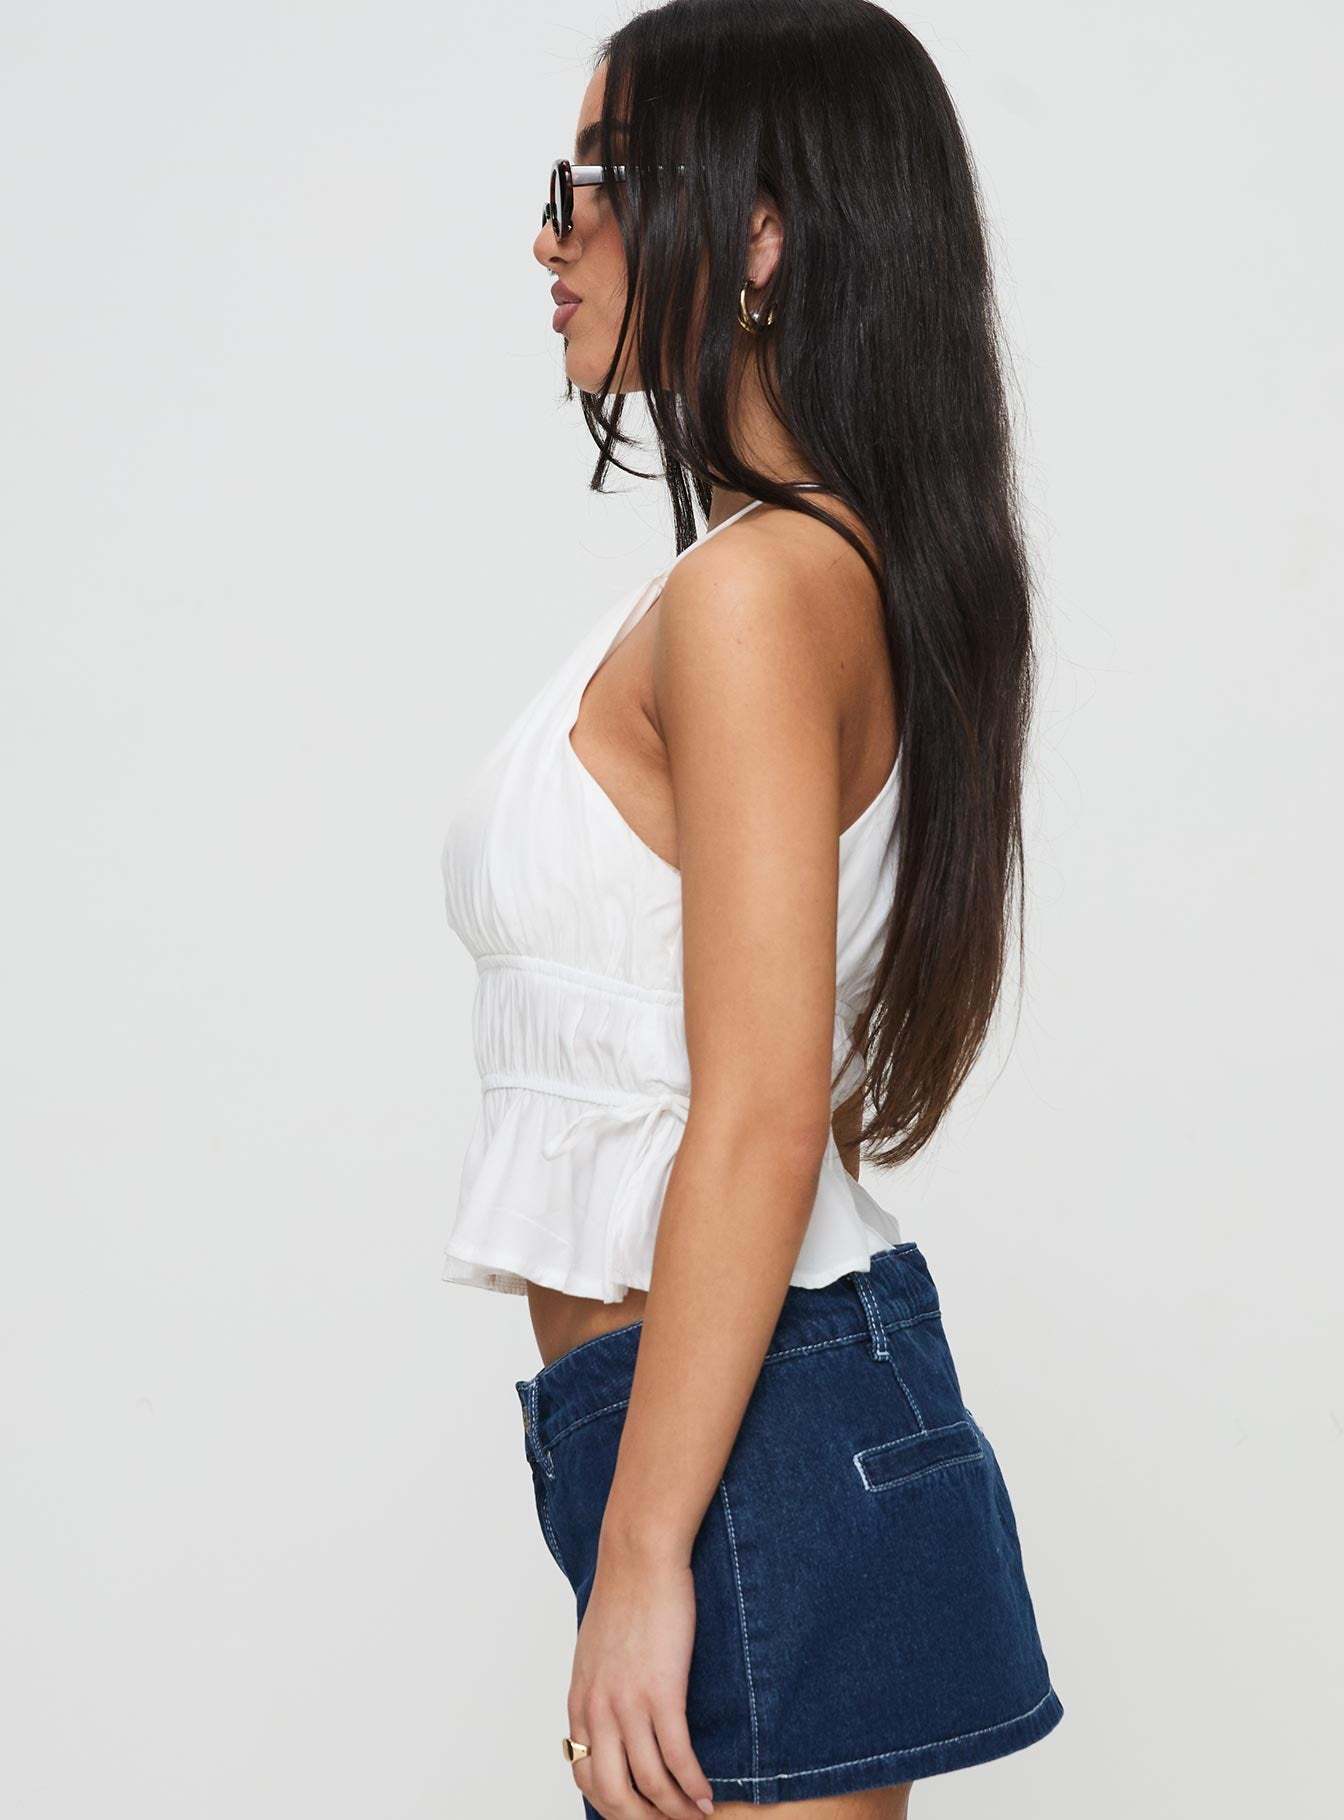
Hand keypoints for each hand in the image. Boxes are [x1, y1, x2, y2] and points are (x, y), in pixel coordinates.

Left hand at [565, 1534, 715, 1818]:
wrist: (639, 1555)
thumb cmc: (624, 1595)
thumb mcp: (595, 1652)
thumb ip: (599, 1689)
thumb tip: (611, 1718)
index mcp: (581, 1703)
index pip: (586, 1778)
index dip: (615, 1806)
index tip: (641, 1812)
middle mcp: (598, 1711)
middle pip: (614, 1794)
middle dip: (644, 1819)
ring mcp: (628, 1703)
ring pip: (649, 1784)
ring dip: (676, 1810)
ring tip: (698, 1817)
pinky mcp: (662, 1691)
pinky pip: (677, 1757)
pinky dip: (694, 1785)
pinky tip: (708, 1794)